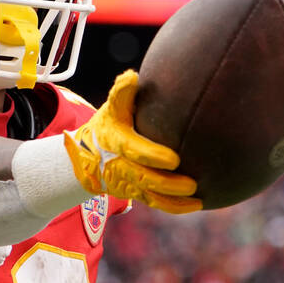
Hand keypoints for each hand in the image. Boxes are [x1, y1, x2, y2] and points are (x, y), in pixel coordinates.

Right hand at [62, 70, 200, 214]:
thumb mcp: (112, 108)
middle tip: (191, 184)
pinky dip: (173, 207)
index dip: (152, 156)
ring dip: (172, 199)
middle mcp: (117, 165)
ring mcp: (125, 182)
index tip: (174, 159)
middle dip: (166, 183)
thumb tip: (132, 76)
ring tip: (196, 198)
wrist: (87, 156)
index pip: (133, 151)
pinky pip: (153, 202)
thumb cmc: (109, 125)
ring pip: (149, 195)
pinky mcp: (133, 193)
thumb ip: (121, 93)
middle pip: (143, 178)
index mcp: (114, 141)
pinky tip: (196, 204)